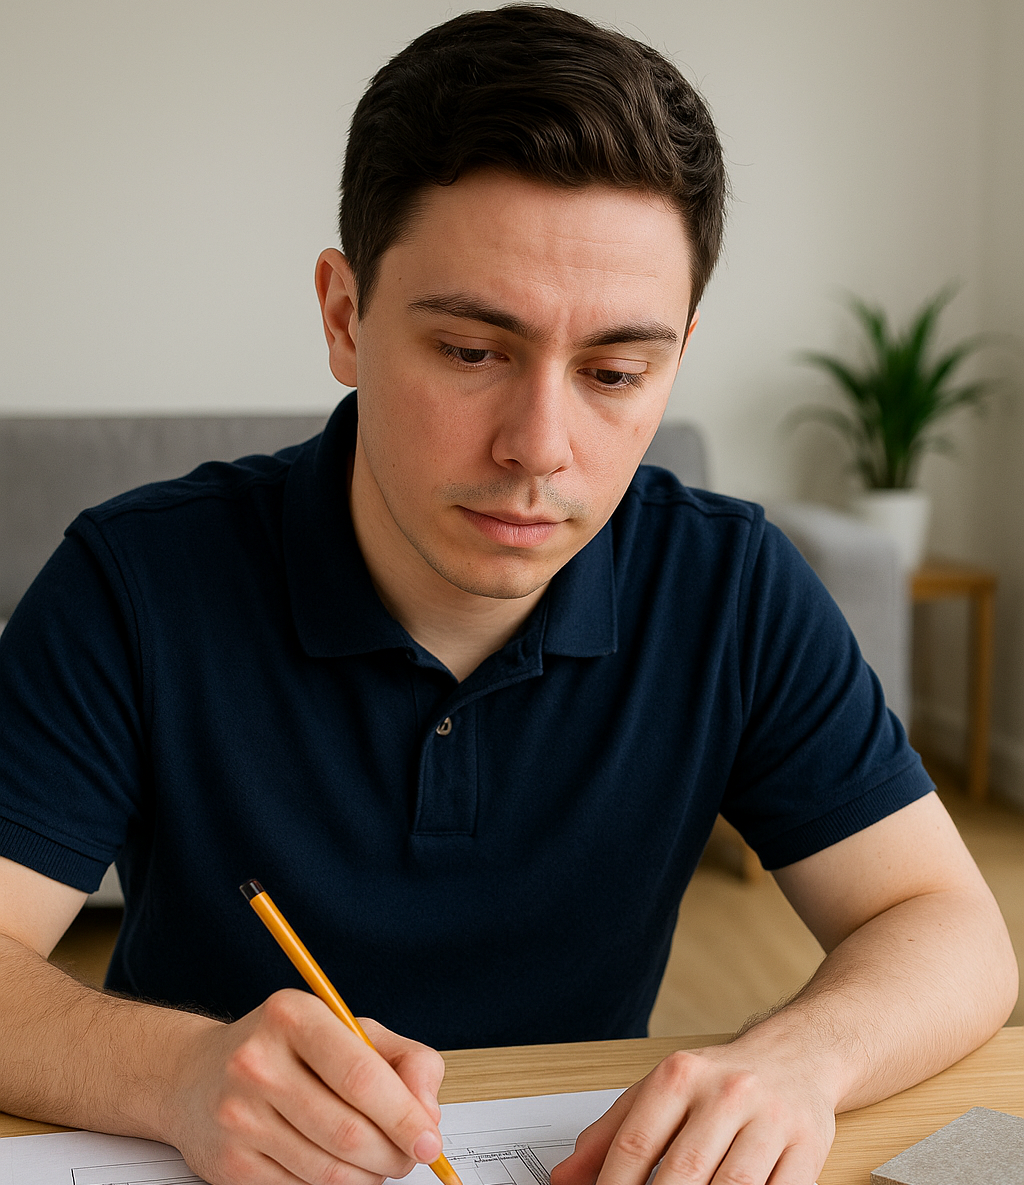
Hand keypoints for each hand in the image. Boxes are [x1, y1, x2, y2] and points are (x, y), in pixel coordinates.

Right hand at [165, 989, 445, 1184]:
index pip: (361, 1077)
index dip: (405, 1116)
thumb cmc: (287, 1049)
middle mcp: (258, 1063)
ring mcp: (239, 1117)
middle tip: (408, 1155)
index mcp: (294, 1017)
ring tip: (376, 1160)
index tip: (430, 1140)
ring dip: (368, 1177)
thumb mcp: (348, 1030)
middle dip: (393, 1154)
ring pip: (328, 1172)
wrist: (195, 1077)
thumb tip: (428, 1113)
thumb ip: (404, 1060)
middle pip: (348, 1132)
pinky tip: (339, 1167)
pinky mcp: (229, 1165)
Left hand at [549, 1044, 835, 1184]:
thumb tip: (563, 1180)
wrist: (796, 1056)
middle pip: (682, 1173)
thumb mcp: (658, 1092)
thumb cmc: (717, 1081)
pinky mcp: (807, 1146)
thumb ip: (608, 1135)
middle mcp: (725, 1092)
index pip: (635, 1144)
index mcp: (679, 1075)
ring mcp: (769, 1119)